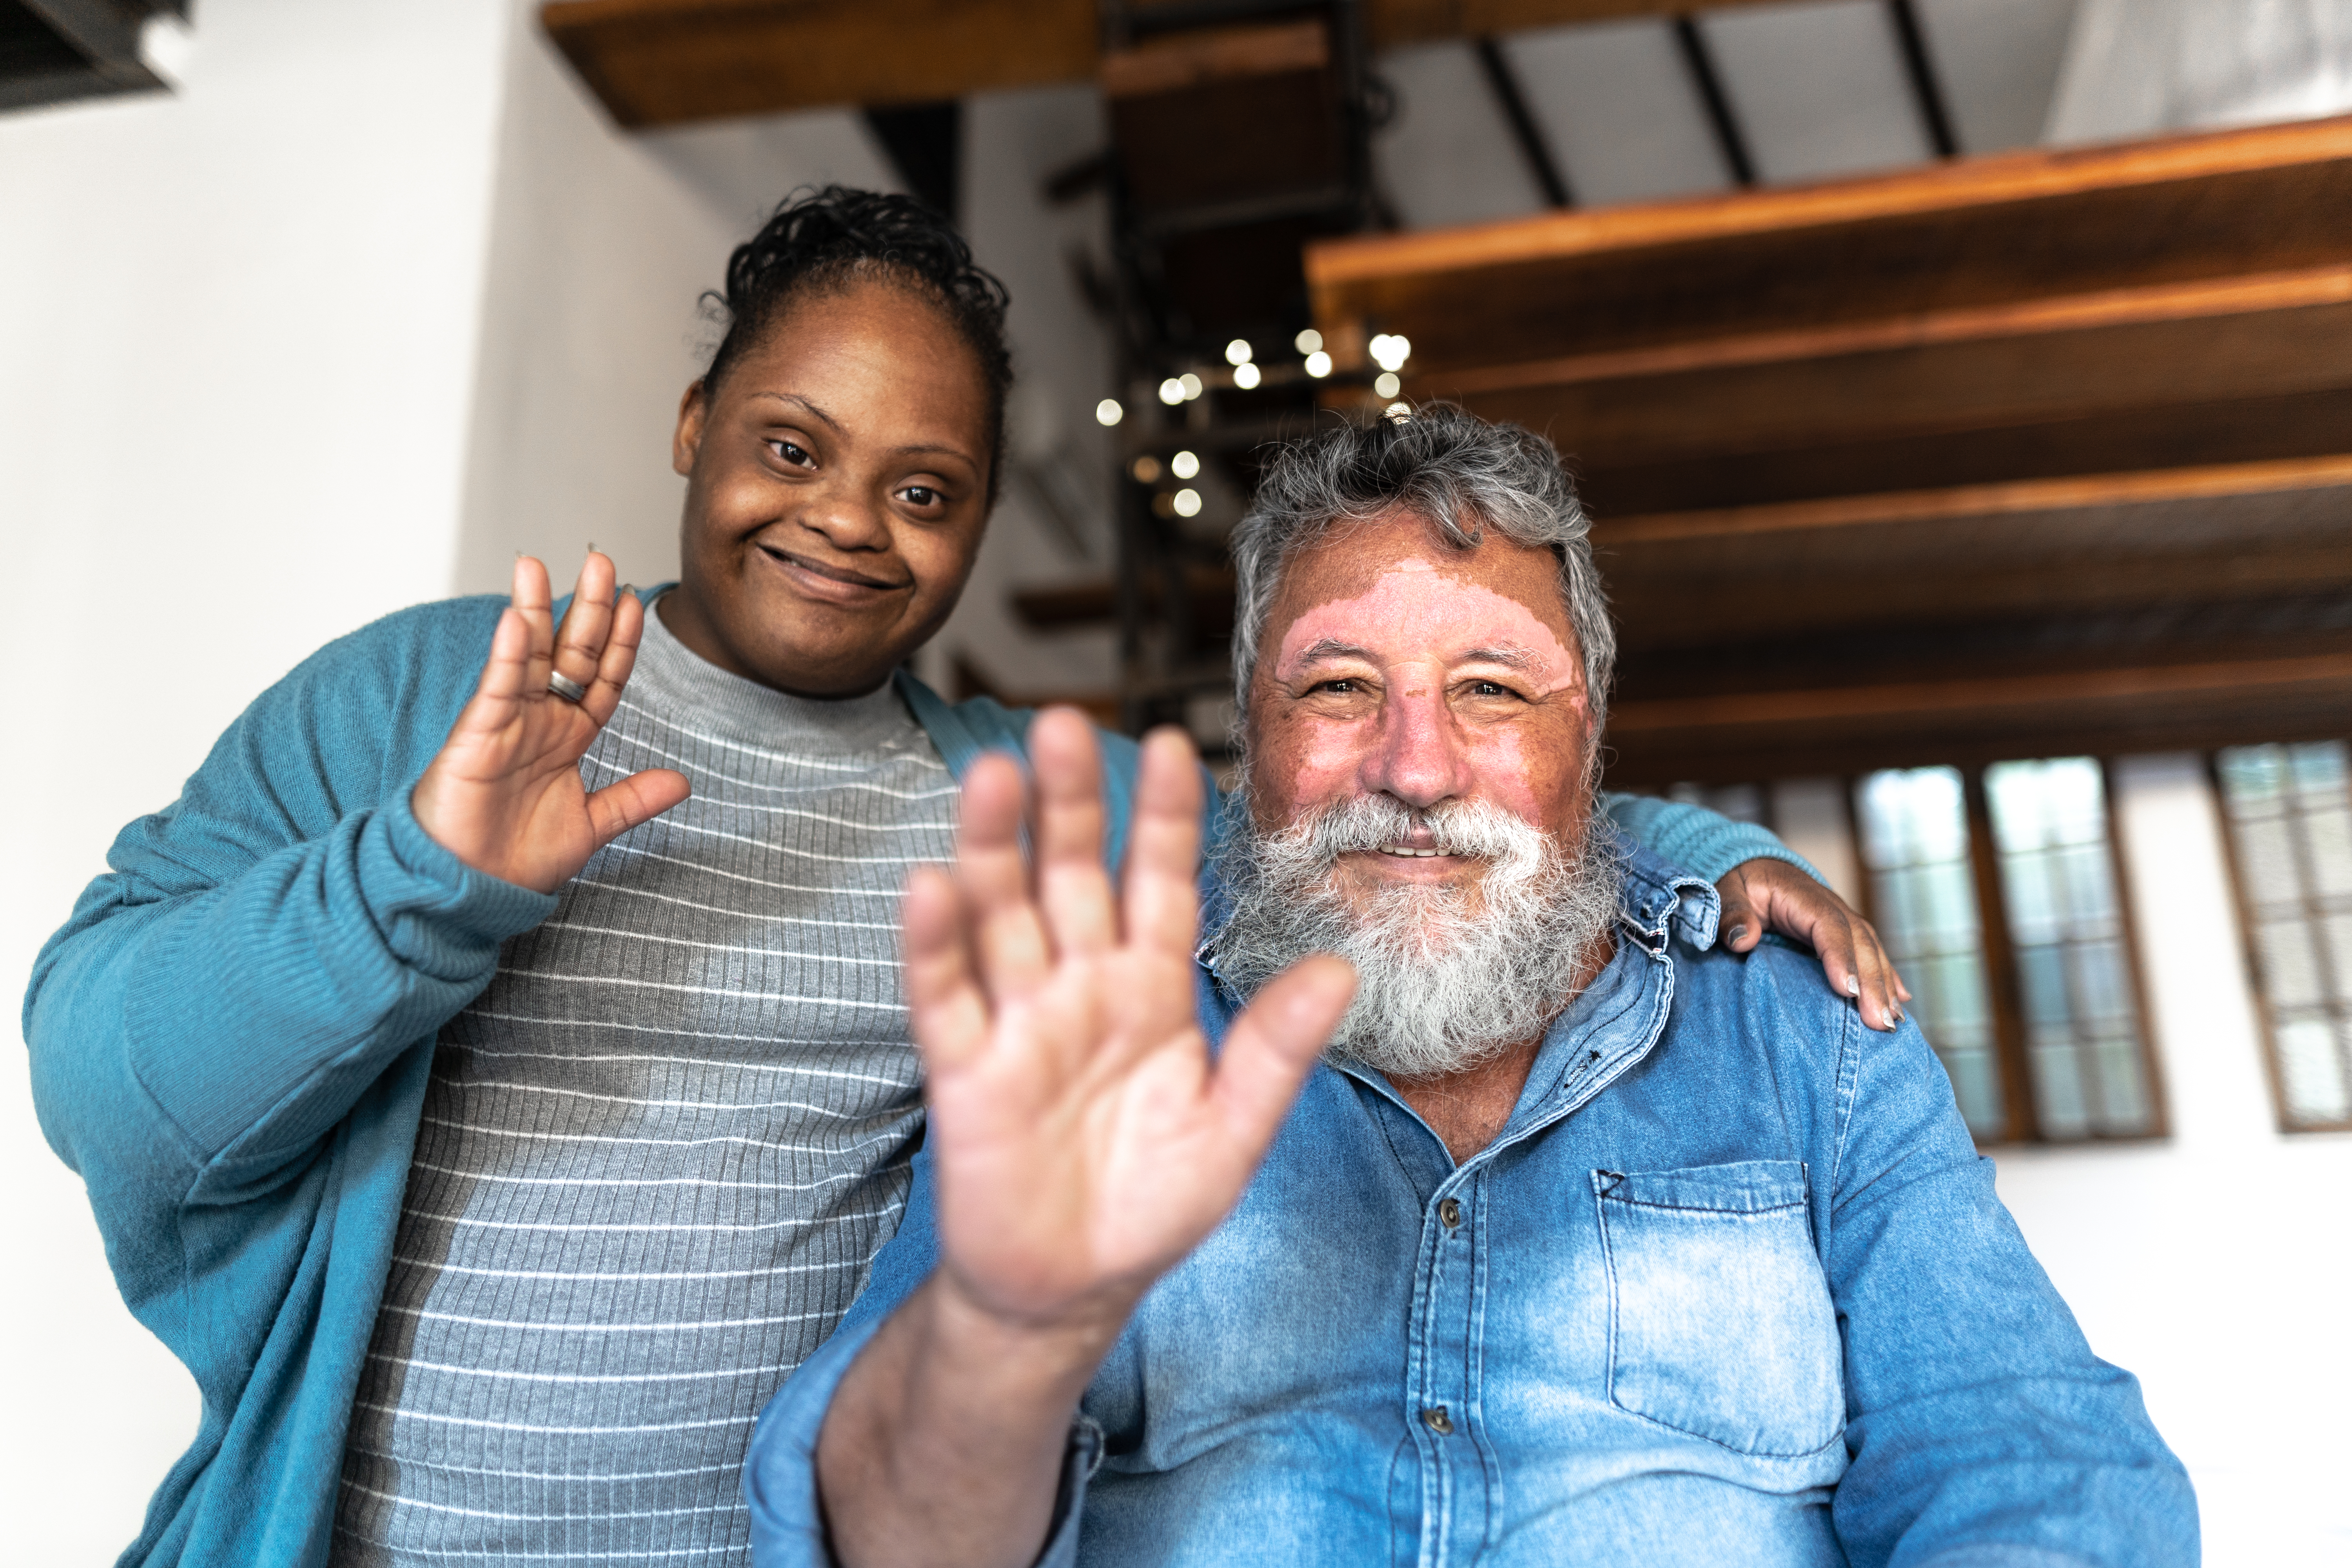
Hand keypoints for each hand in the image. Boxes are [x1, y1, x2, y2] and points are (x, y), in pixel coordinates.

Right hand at [411, 552, 690, 892]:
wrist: (469, 889)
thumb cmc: (517, 858)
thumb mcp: (591, 825)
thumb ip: (633, 799)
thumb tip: (682, 781)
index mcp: (568, 736)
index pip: (601, 678)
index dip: (619, 642)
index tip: (637, 603)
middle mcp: (538, 722)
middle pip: (568, 654)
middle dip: (585, 609)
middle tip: (601, 562)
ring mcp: (505, 726)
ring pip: (525, 658)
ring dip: (534, 611)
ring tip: (537, 566)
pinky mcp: (475, 738)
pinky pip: (495, 691)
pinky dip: (507, 658)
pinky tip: (518, 624)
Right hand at [905, 708, 1356, 1336]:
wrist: (1071, 1289)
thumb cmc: (1152, 1203)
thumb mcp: (1231, 1130)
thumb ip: (1276, 1051)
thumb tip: (1340, 971)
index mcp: (1149, 988)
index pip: (1160, 884)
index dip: (1165, 819)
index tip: (1180, 745)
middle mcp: (1080, 985)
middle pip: (1070, 876)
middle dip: (1068, 803)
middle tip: (1064, 722)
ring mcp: (1018, 1020)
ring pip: (1001, 915)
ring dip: (993, 847)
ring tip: (994, 774)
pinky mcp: (964, 1068)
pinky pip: (946, 996)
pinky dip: (936, 945)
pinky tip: (930, 885)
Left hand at [1717, 858, 1910, 1030]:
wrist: (1758, 869)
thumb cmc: (1741, 884)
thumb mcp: (1727, 890)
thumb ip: (1731, 912)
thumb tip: (1742, 939)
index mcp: (1803, 896)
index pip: (1829, 926)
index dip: (1841, 957)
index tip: (1848, 990)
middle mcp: (1831, 907)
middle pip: (1859, 943)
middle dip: (1872, 983)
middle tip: (1879, 1022)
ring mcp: (1843, 920)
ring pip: (1872, 952)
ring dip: (1885, 986)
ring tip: (1892, 1023)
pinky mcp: (1846, 934)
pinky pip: (1872, 955)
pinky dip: (1888, 978)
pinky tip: (1901, 1002)